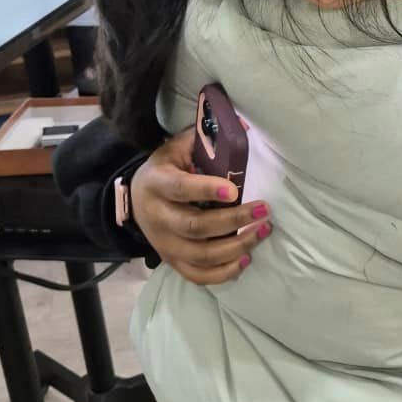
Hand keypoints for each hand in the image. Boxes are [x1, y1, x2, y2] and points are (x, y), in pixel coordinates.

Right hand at [131, 129, 270, 283]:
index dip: (206, 190)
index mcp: (157, 183)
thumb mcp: (179, 148)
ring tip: (263, 230)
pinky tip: (246, 258)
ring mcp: (164, 244)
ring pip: (201, 255)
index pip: (181, 189)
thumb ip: (205, 138)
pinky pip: (197, 276)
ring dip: (236, 246)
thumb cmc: (168, 168)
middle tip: (263, 210)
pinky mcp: (172, 261)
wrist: (138, 197)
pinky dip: (223, 273)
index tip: (235, 190)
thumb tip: (243, 126)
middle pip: (195, 226)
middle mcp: (157, 217)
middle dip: (233, 221)